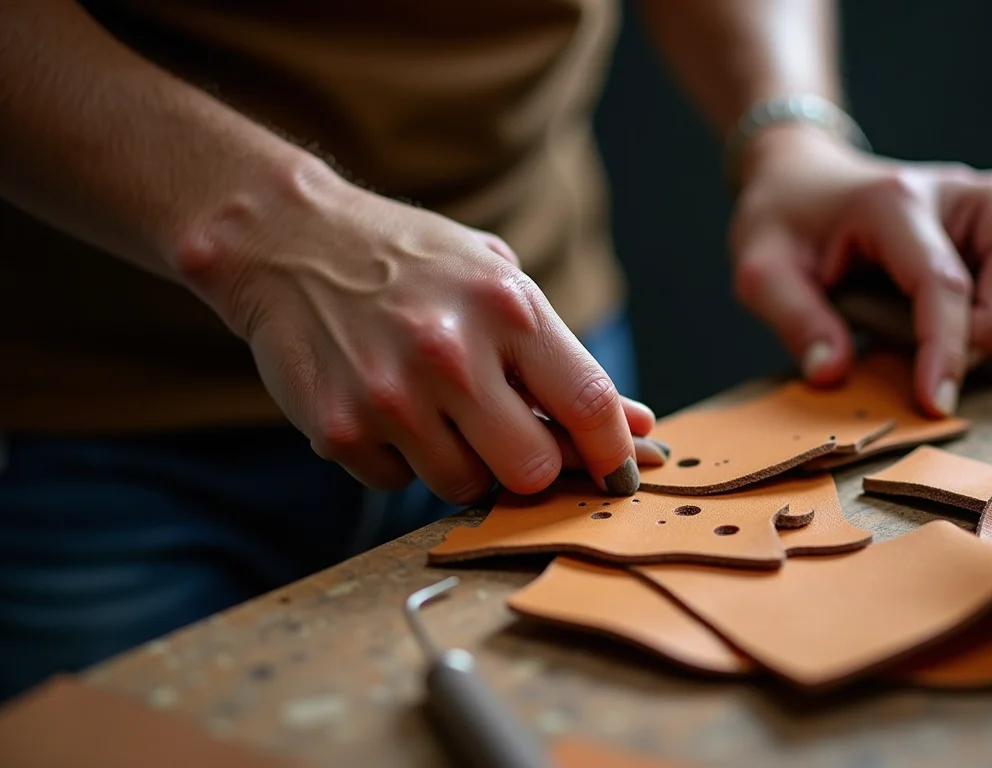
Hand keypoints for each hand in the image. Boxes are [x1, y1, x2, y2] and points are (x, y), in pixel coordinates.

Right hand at [176, 157, 657, 501]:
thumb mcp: (497, 282)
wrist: (288, 242)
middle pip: (531, 469)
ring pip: (463, 486)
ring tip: (435, 408)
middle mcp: (450, 352)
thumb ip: (563, 359)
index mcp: (505, 307)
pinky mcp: (340, 429)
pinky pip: (398, 483)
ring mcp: (390, 395)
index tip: (623, 471)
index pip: (588, 403)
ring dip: (462, 462)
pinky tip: (385, 406)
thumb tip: (638, 426)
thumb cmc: (413, 264)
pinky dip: (401, 459)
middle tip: (512, 438)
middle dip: (531, 464)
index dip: (616, 450)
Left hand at [729, 124, 991, 416]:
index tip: (936, 402)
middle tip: (942, 374)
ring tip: (957, 358)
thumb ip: (794, 320)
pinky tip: (984, 347)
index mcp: (896, 201)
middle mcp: (961, 194)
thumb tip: (832, 375)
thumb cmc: (785, 222)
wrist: (805, 179)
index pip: (942, 281)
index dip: (946, 348)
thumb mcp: (761, 269)